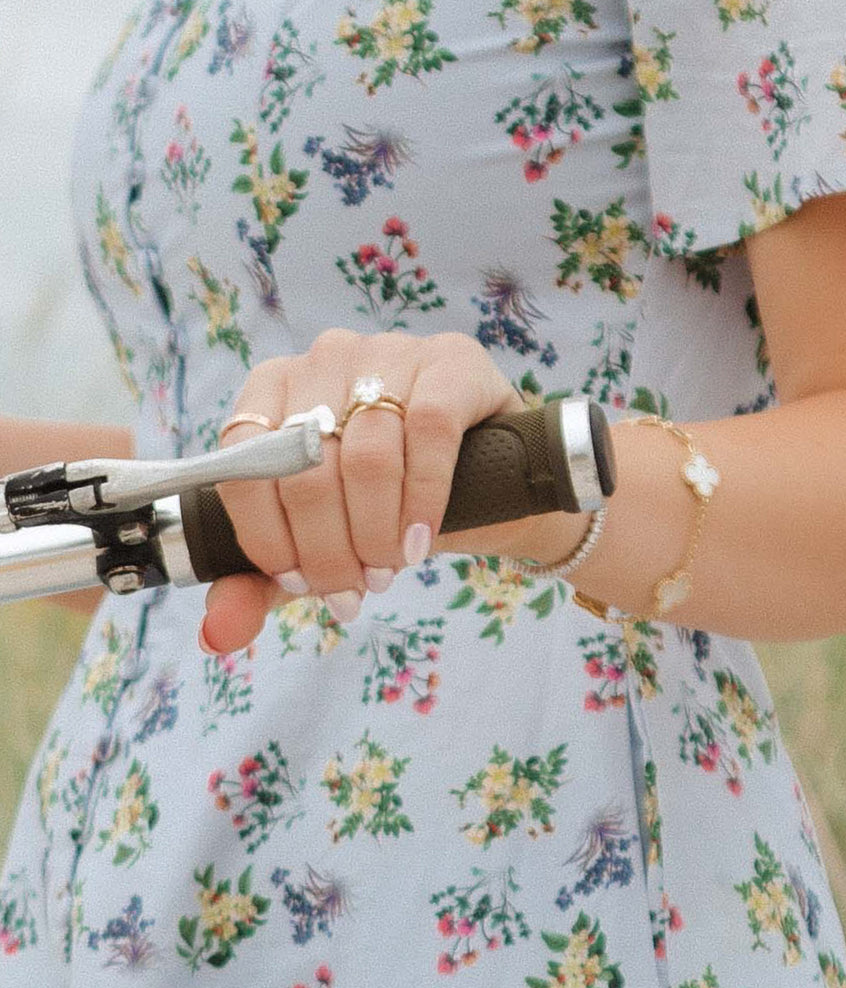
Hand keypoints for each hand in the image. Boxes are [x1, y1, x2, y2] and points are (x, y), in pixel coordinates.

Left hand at [201, 328, 526, 653]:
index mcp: (274, 390)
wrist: (488, 480)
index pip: (242, 464)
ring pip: (364, 456)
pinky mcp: (451, 364)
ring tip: (388, 569)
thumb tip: (216, 635)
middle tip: (354, 591)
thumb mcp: (320, 546)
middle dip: (327, 550)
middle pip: (303, 469)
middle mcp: (324, 359)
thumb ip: (261, 587)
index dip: (267, 537)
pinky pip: (428, 433)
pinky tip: (420, 539)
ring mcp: (389, 352)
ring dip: (375, 533)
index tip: (300, 583)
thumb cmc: (388, 507)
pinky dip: (422, 500)